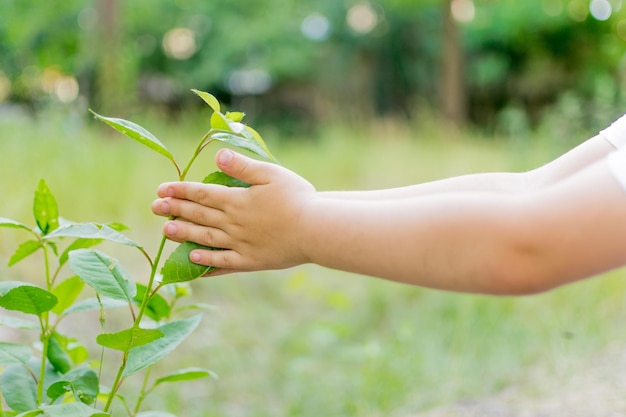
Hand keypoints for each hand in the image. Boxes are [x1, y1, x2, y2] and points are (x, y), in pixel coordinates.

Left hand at [152, 149, 316, 273]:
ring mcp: (240, 244)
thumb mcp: (272, 174)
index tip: (162, 189)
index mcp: (237, 200)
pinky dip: (206, 262)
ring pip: (205, 239)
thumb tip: (218, 155)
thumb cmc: (299, 199)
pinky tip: (192, 260)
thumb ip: (243, 167)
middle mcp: (233, 223)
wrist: (316, 231)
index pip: (202, 194)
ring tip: (166, 231)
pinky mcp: (250, 261)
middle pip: (199, 215)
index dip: (181, 191)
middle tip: (155, 207)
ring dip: (184, 234)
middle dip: (175, 209)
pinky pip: (223, 263)